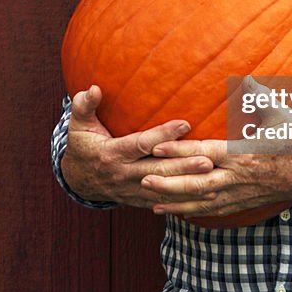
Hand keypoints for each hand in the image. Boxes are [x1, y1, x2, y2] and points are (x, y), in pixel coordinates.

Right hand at [60, 85, 214, 206]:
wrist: (78, 180)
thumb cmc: (83, 145)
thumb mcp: (78, 125)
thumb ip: (84, 106)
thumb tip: (92, 88)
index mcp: (112, 154)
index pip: (140, 144)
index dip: (162, 134)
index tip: (185, 124)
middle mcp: (123, 174)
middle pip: (158, 170)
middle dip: (183, 166)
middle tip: (207, 160)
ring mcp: (132, 190)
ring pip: (165, 189)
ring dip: (189, 186)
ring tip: (213, 180)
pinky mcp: (139, 199)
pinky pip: (164, 202)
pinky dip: (184, 201)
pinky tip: (205, 198)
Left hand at [140, 77, 291, 219]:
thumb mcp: (280, 114)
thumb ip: (259, 96)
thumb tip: (245, 78)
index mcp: (243, 154)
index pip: (204, 152)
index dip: (178, 150)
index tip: (154, 147)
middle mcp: (238, 177)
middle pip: (196, 183)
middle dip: (168, 183)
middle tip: (142, 179)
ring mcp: (241, 193)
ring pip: (202, 202)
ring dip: (176, 202)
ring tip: (151, 202)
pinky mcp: (245, 202)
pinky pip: (216, 210)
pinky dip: (195, 211)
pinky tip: (179, 211)